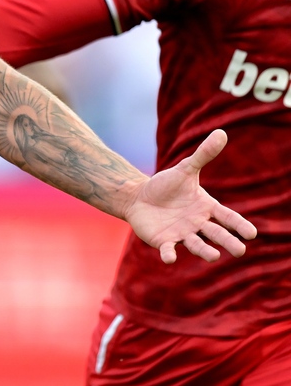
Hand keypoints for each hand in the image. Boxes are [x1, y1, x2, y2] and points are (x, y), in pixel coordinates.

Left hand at [122, 130, 257, 263]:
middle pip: (217, 234)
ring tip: (214, 256)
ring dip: (205, 251)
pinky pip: (168, 250)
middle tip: (240, 250)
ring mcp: (182, 234)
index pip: (228, 218)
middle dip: (228, 242)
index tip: (252, 233)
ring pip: (197, 245)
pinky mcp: (164, 241)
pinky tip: (170, 258)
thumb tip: (222, 133)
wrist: (139, 196)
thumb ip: (203, 155)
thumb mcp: (185, 169)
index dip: (240, 225)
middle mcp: (198, 224)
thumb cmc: (166, 185)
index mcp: (206, 208)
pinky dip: (170, 254)